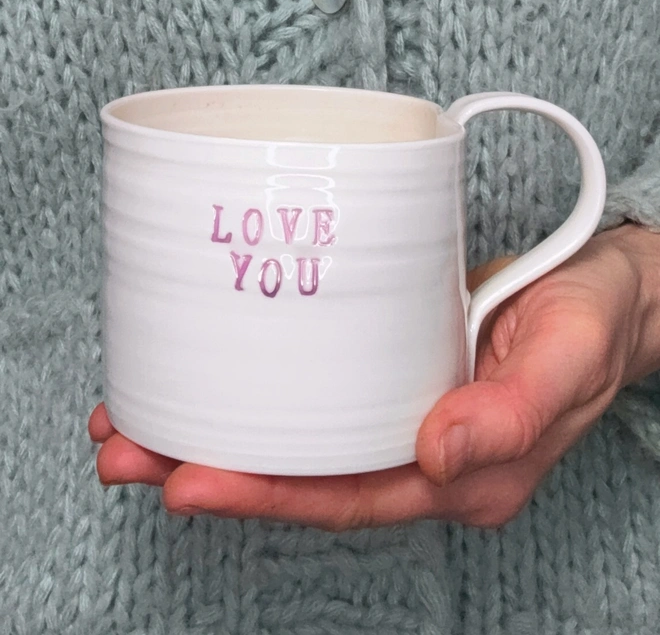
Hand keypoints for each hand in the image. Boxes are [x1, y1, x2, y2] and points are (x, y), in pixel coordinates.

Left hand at [89, 224, 659, 530]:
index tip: (186, 480)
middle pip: (304, 476)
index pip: (348, 497)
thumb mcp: (569, 354)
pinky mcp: (389, 370)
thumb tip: (442, 452)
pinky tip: (207, 374)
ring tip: (134, 417)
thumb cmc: (592, 318)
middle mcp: (422, 456)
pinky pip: (314, 395)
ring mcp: (403, 415)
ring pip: (298, 440)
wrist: (604, 289)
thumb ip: (516, 410)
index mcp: (465, 474)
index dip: (265, 496)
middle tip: (124, 446)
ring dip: (215, 430)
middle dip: (209, 466)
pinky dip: (254, 390)